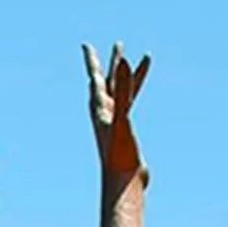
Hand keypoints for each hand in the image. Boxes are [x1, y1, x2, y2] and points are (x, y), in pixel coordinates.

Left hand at [84, 42, 151, 183]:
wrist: (123, 182)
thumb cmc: (119, 153)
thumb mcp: (121, 118)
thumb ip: (122, 90)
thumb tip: (122, 65)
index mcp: (100, 109)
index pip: (95, 78)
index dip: (91, 60)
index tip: (86, 45)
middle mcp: (106, 113)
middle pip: (109, 80)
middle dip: (113, 62)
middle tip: (119, 44)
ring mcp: (116, 121)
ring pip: (123, 91)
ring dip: (129, 75)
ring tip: (142, 58)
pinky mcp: (126, 130)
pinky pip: (130, 104)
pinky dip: (136, 93)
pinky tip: (139, 90)